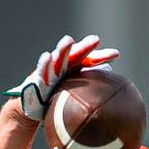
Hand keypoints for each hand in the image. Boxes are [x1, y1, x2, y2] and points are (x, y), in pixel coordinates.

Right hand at [4, 35, 118, 122]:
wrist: (31, 108)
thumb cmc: (54, 103)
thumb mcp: (74, 100)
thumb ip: (88, 96)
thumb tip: (111, 99)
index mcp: (73, 70)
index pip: (89, 60)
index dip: (101, 56)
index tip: (116, 55)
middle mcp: (62, 66)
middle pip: (76, 54)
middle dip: (85, 46)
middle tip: (96, 40)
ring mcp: (49, 70)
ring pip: (57, 57)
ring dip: (63, 49)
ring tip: (69, 41)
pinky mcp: (36, 77)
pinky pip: (40, 70)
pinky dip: (44, 63)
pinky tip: (47, 57)